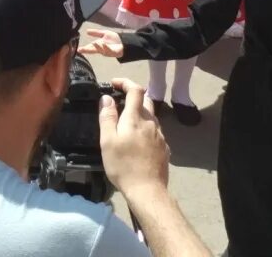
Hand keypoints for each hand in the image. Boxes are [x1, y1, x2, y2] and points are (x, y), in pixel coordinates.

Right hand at [80, 29, 123, 57]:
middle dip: (87, 50)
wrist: (124, 42)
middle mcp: (101, 49)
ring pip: (100, 50)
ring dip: (97, 47)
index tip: (77, 49)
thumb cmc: (114, 39)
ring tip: (92, 44)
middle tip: (80, 50)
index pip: (89, 47)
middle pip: (93, 50)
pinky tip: (103, 44)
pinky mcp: (113, 52)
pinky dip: (105, 47)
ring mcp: (107, 51)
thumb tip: (86, 31)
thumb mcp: (103, 33)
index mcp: (98, 45)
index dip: (83, 48)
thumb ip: (95, 33)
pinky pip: (109, 50)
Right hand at [98, 78, 171, 194]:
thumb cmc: (123, 165)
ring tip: (127, 124)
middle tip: (120, 103)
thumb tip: (107, 98)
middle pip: (146, 101)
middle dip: (133, 96)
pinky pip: (155, 131)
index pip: (136, 90)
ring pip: (152, 117)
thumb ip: (107, 117)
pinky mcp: (164, 148)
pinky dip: (146, 128)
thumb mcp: (107, 141)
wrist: (147, 190)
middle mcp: (151, 123)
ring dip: (140, 113)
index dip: (125, 82)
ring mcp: (160, 136)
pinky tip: (138, 141)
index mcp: (136, 118)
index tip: (114, 83)